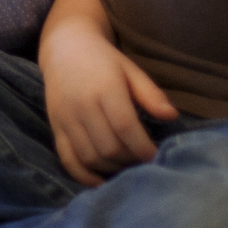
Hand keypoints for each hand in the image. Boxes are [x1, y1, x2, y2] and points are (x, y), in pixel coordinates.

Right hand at [38, 20, 178, 186]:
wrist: (64, 47)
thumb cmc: (104, 60)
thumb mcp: (130, 70)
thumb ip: (151, 94)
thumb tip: (172, 117)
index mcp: (104, 88)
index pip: (125, 127)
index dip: (144, 147)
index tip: (157, 156)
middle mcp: (82, 105)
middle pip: (108, 147)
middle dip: (131, 159)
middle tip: (143, 160)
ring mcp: (65, 118)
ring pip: (90, 156)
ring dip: (112, 167)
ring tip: (126, 164)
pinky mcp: (55, 127)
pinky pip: (68, 160)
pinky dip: (84, 176)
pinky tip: (101, 181)